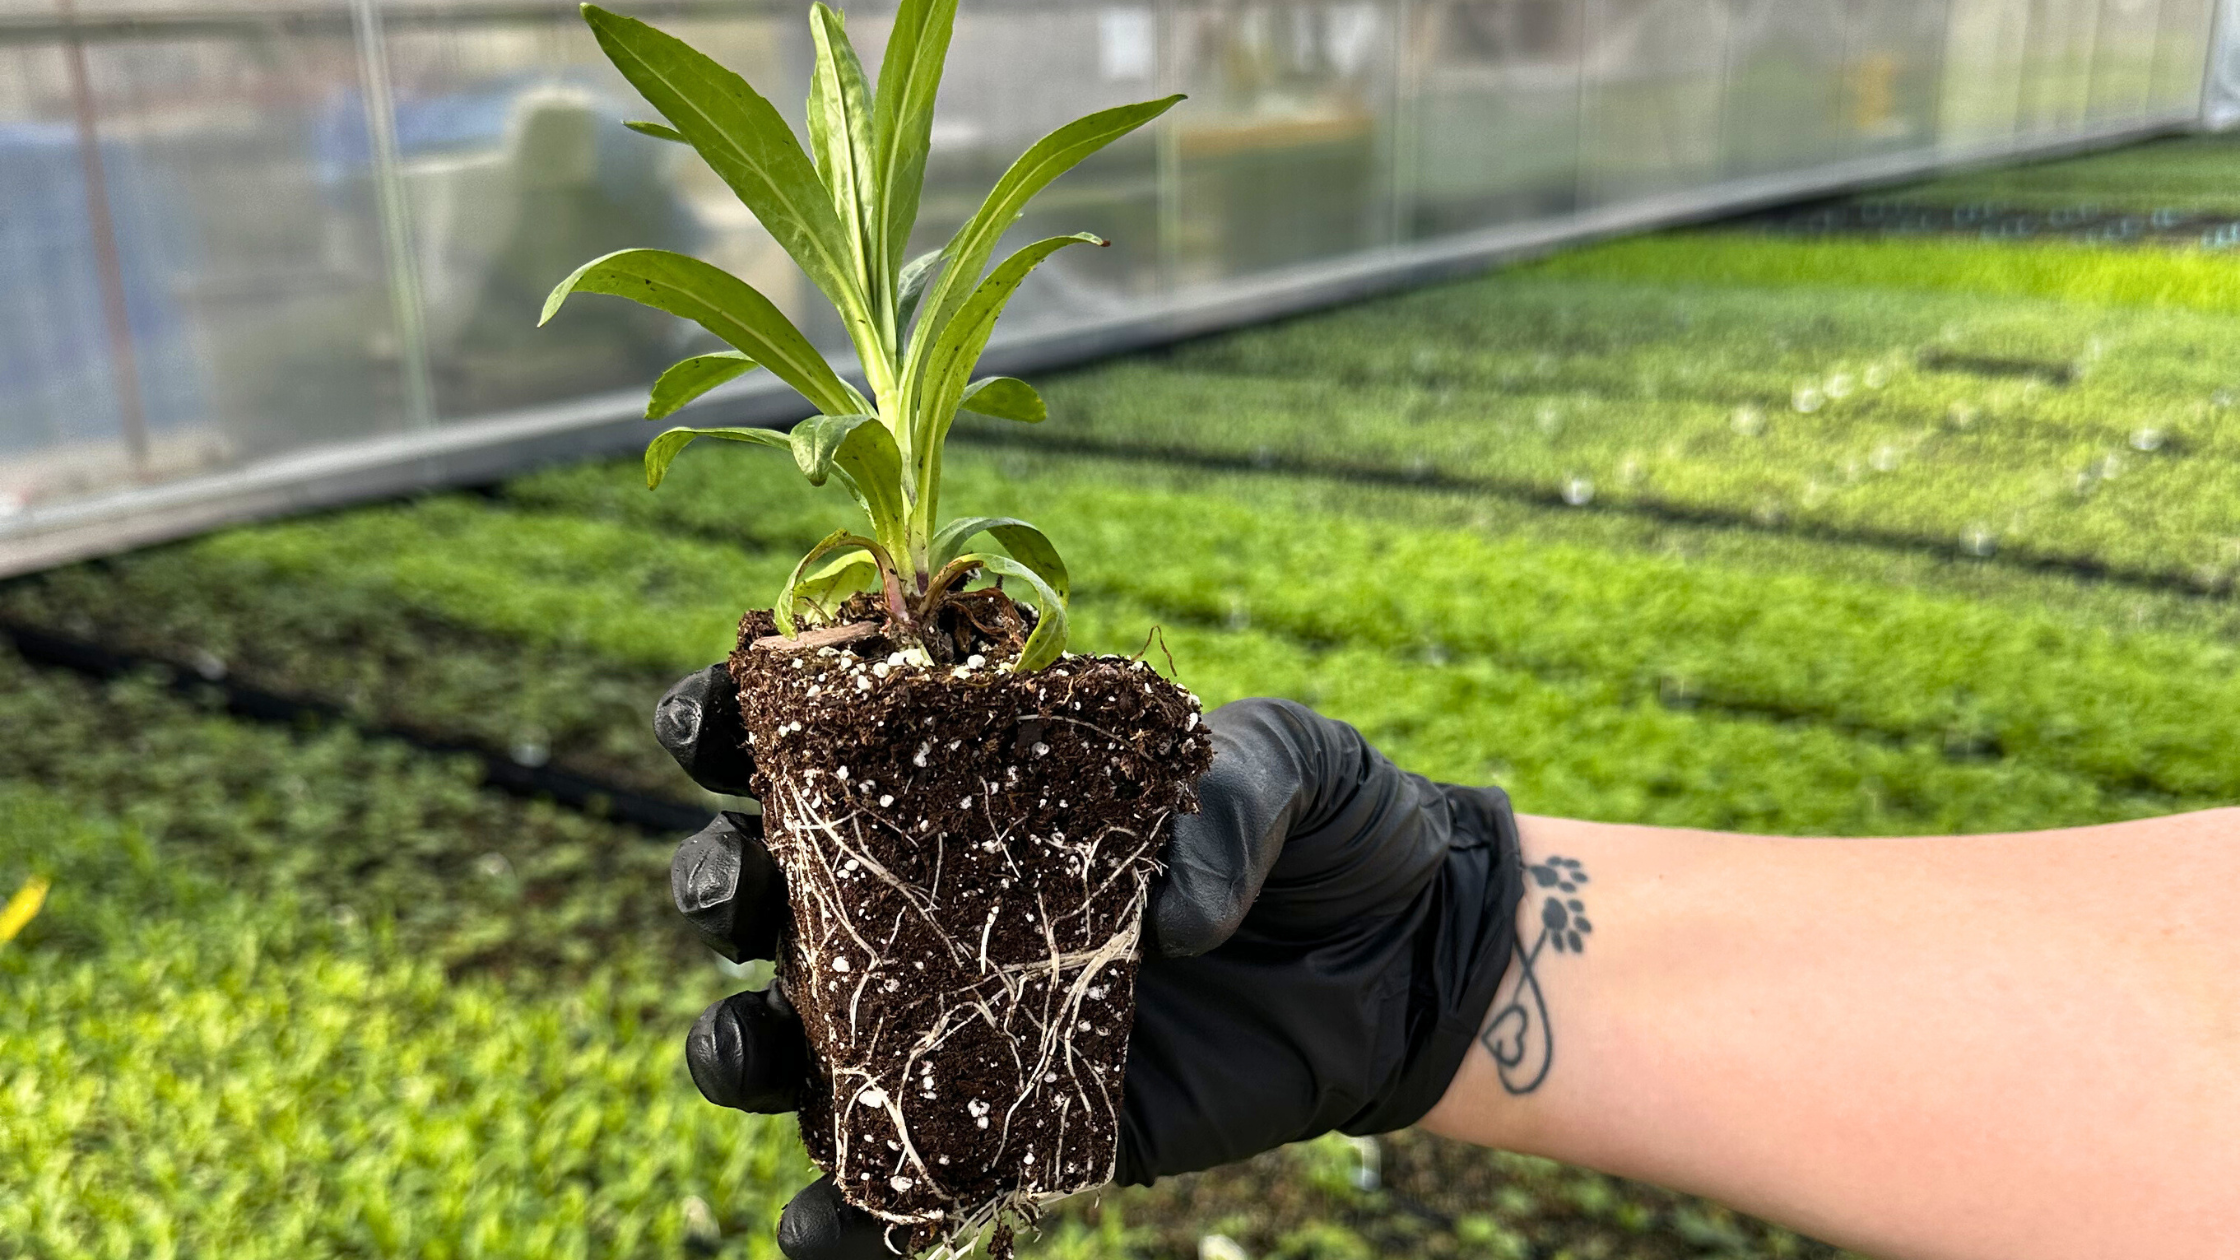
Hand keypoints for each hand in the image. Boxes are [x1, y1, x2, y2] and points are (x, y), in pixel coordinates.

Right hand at [655, 664, 1524, 1258]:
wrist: (1401, 960)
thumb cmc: (1324, 832)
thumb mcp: (1291, 767)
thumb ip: (1232, 798)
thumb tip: (1170, 919)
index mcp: (972, 783)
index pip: (818, 746)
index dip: (732, 729)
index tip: (709, 725)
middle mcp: (938, 903)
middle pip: (767, 897)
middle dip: (716, 888)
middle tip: (739, 889)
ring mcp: (964, 1022)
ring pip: (801, 1045)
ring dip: (741, 1049)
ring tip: (752, 1049)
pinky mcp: (1019, 1132)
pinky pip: (902, 1188)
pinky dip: (842, 1219)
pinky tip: (825, 1221)